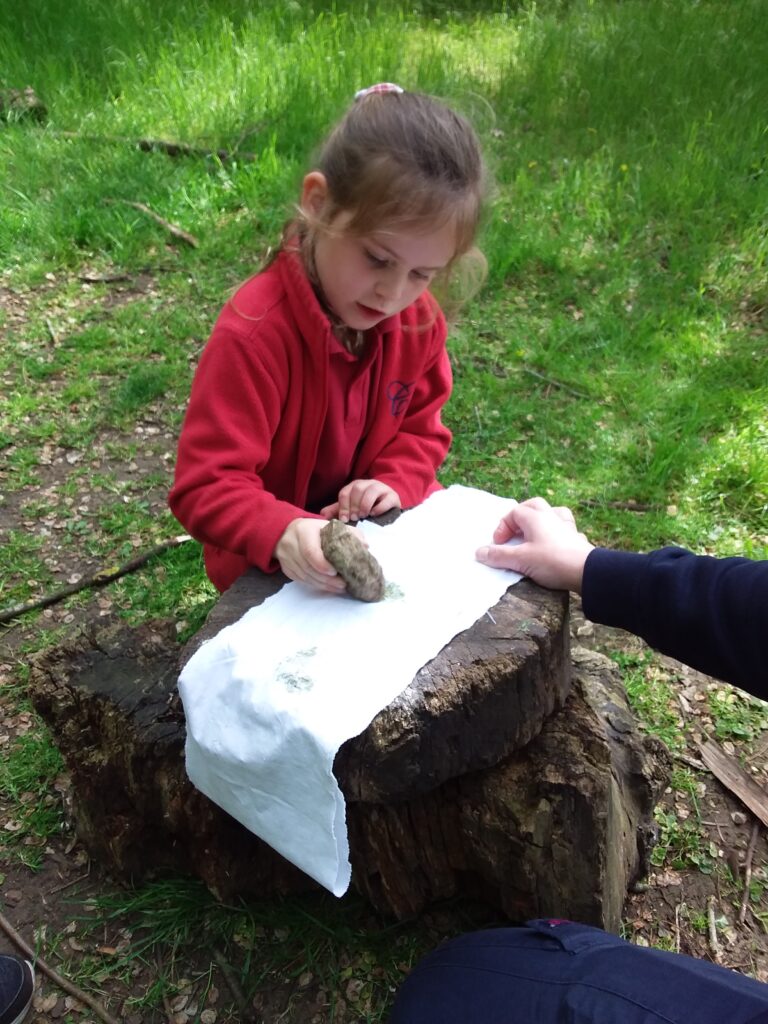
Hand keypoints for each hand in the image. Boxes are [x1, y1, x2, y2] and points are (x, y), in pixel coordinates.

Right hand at [274, 518, 346, 593]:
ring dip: (322, 585)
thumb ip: (349, 533)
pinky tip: (327, 587)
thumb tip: (365, 546)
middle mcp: (291, 544)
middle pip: (308, 567)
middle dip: (326, 579)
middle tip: (343, 584)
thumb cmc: (314, 530)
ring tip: (338, 588)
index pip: (310, 551)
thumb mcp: (330, 526)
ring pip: (304, 576)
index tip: (335, 572)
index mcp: (304, 531)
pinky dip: (315, 585)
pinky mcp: (286, 568)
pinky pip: (301, 580)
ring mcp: (286, 557)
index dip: (322, 564)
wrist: (287, 531)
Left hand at [321, 479, 400, 522]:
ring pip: (371, 491)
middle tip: (354, 518)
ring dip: (365, 504)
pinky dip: (379, 508)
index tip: (344, 519)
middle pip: (358, 489)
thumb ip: (338, 509)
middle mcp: (368, 484)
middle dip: (354, 505)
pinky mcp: (392, 496)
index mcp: (355, 486)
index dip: (343, 506)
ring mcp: (381, 488)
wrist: (388, 504)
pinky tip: (374, 514)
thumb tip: (322, 514)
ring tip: (363, 516)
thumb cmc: (366, 506)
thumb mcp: (351, 507)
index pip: (345, 492)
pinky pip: (386, 500)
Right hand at [475, 497, 593, 592]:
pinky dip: (558, 533)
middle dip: (521, 515)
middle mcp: (551, 517)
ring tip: (535, 532)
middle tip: (514, 533)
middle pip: (534, 505)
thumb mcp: (520, 560)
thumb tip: (479, 552)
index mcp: (535, 518)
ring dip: (542, 519)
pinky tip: (556, 543)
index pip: (514, 513)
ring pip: (553, 512)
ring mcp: (567, 527)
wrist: (586, 572)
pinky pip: (566, 529)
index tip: (498, 544)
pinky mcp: (577, 539)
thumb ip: (498, 556)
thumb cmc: (551, 561)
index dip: (502, 527)